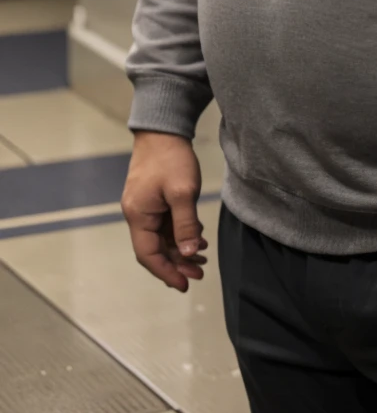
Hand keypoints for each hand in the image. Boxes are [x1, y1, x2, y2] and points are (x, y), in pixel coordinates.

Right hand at [121, 131, 206, 292]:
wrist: (163, 128)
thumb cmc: (171, 157)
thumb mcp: (182, 192)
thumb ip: (185, 225)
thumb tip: (189, 253)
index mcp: (138, 215)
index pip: (148, 255)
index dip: (166, 272)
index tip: (185, 284)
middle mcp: (138, 214)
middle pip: (155, 249)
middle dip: (177, 263)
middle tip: (200, 272)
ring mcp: (145, 206)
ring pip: (162, 237)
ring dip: (181, 249)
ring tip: (203, 257)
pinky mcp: (154, 199)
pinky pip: (165, 224)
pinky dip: (180, 234)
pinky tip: (198, 237)